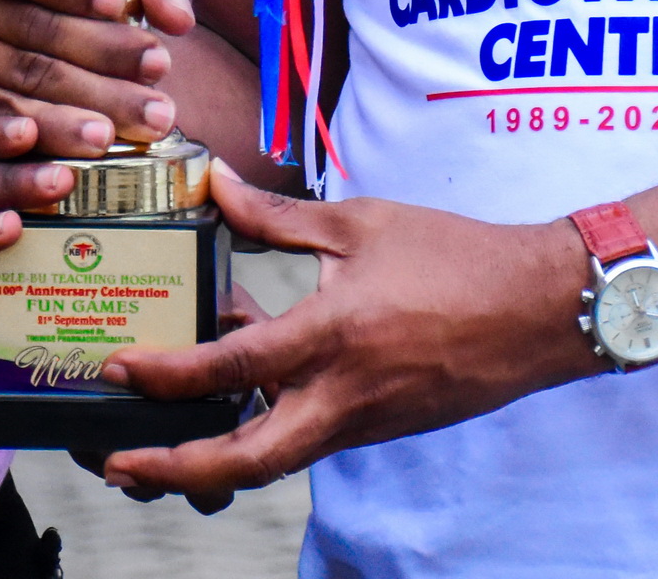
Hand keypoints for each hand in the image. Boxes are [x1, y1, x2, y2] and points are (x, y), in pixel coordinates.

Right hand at [0, 0, 198, 156]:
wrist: (41, 37)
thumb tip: (174, 14)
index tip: (117, 0)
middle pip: (29, 28)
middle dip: (101, 51)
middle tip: (158, 68)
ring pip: (21, 81)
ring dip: (88, 102)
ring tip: (143, 117)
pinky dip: (45, 136)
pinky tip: (87, 149)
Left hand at [94, 164, 601, 507]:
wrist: (539, 309)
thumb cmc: (455, 257)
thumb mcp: (358, 222)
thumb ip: (275, 215)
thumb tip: (212, 185)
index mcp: (332, 334)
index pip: (229, 366)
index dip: (165, 374)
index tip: (118, 369)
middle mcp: (343, 394)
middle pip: (245, 461)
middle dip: (175, 473)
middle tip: (121, 466)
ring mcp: (363, 421)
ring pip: (274, 461)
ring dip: (215, 461)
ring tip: (165, 442)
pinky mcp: (379, 427)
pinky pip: (307, 438)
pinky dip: (265, 423)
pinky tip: (247, 381)